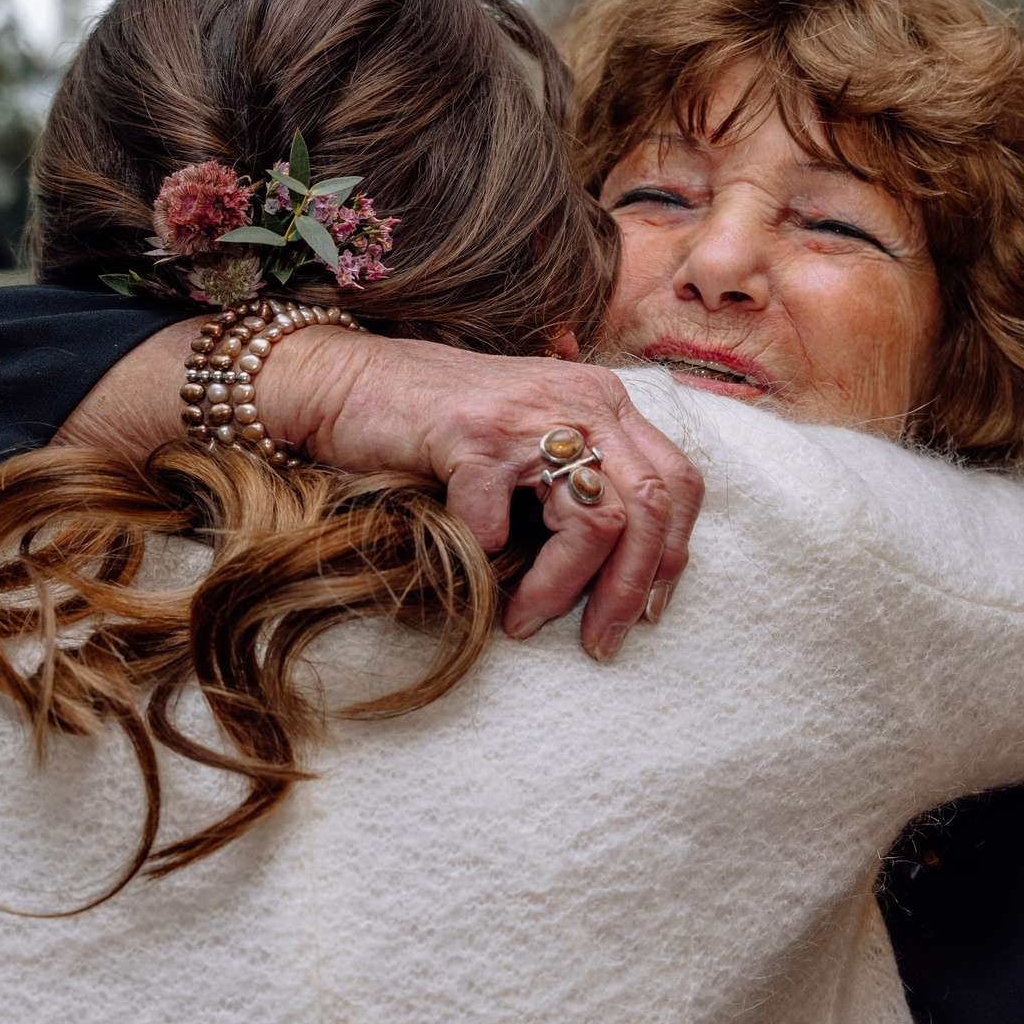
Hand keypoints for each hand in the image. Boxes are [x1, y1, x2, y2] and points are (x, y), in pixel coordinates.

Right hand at [296, 333, 703, 659]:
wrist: (344, 382)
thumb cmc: (434, 427)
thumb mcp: (529, 442)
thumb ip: (574, 480)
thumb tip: (620, 572)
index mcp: (604, 402)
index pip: (679, 481)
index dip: (674, 553)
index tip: (648, 609)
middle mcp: (581, 400)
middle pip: (654, 506)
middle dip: (631, 589)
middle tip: (601, 641)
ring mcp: (528, 414)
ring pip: (595, 519)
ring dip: (565, 587)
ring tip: (528, 621)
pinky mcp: (471, 434)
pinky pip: (500, 521)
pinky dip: (486, 557)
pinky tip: (470, 565)